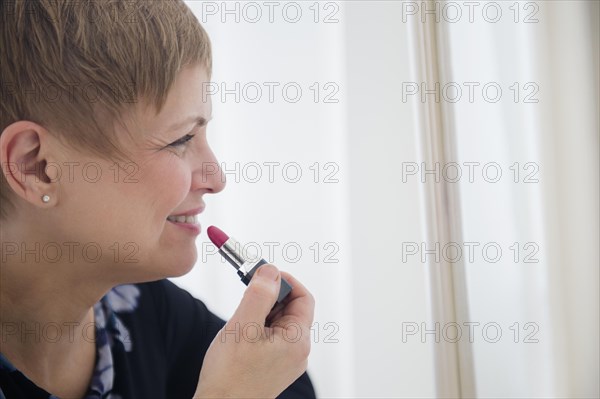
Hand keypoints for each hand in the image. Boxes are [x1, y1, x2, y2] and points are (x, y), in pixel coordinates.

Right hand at [193, 264, 314, 398]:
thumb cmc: (230, 375)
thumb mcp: (243, 326)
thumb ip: (259, 295)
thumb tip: (271, 271)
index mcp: (298, 341)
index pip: (304, 298)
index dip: (285, 281)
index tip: (263, 274)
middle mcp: (298, 351)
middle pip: (291, 309)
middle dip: (270, 296)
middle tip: (247, 292)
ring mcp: (287, 361)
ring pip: (280, 322)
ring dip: (262, 311)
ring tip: (241, 318)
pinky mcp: (274, 366)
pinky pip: (272, 336)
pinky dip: (258, 326)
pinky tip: (241, 333)